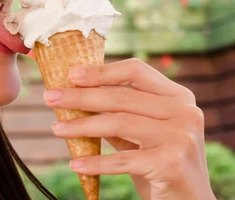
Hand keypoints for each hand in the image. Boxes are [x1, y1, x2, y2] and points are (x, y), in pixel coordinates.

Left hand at [43, 58, 214, 199]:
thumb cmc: (161, 164)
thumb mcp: (142, 133)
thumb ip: (118, 113)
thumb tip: (75, 94)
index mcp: (178, 96)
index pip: (136, 71)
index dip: (101, 71)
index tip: (71, 75)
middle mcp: (184, 112)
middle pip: (120, 97)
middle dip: (80, 97)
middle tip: (50, 98)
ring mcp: (180, 137)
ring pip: (118, 124)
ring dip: (81, 126)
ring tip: (56, 128)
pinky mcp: (171, 163)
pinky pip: (123, 159)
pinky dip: (96, 162)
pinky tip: (76, 164)